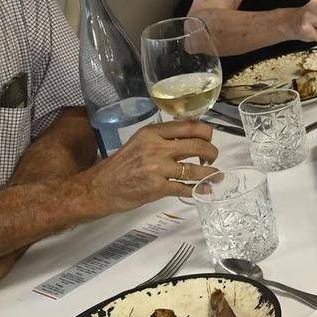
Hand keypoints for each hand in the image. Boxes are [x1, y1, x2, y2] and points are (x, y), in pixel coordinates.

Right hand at [81, 120, 217, 213]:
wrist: (100, 187)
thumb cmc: (121, 165)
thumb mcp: (140, 142)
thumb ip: (163, 138)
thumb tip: (191, 137)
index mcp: (152, 132)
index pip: (189, 126)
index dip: (206, 132)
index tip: (209, 139)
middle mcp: (156, 147)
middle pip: (197, 144)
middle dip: (212, 152)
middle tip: (213, 157)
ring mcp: (157, 168)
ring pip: (194, 168)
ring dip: (210, 173)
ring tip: (215, 175)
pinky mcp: (158, 188)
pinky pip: (184, 187)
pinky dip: (198, 189)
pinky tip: (204, 190)